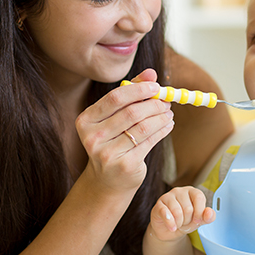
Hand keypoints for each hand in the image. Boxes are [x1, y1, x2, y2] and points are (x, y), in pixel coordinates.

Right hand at [75, 69, 173, 193]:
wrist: (108, 181)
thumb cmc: (112, 141)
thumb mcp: (115, 116)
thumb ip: (131, 92)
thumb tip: (151, 73)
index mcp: (86, 120)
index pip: (115, 98)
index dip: (139, 89)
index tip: (155, 86)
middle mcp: (93, 137)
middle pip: (131, 113)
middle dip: (153, 104)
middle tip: (166, 102)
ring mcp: (107, 153)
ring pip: (143, 127)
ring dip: (161, 117)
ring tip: (168, 113)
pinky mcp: (124, 166)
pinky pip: (149, 142)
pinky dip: (162, 130)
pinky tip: (168, 125)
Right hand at [149, 186, 214, 242]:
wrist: (169, 231)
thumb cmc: (185, 222)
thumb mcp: (198, 221)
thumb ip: (207, 217)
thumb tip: (210, 213)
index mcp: (192, 192)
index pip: (199, 197)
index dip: (199, 211)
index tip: (197, 220)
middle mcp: (180, 191)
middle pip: (188, 208)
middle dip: (188, 220)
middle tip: (184, 222)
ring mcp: (168, 197)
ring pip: (177, 212)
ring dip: (179, 223)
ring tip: (178, 223)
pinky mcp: (158, 205)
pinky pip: (166, 213)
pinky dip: (170, 224)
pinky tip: (172, 227)